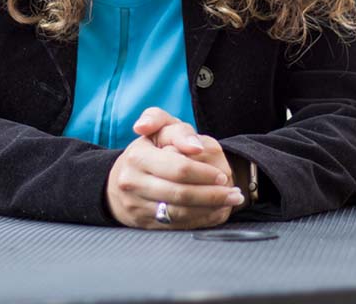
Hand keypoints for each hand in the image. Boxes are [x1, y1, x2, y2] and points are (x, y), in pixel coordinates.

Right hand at [134, 108, 251, 214]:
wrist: (120, 178)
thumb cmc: (149, 149)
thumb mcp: (162, 129)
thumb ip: (179, 132)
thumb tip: (195, 146)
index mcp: (138, 156)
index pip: (178, 168)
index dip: (204, 173)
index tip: (223, 176)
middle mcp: (133, 182)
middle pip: (180, 194)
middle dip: (213, 195)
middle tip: (235, 195)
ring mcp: (136, 205)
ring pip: (179, 213)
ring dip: (209, 210)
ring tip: (229, 203)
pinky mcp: (142, 223)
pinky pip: (176, 225)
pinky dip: (199, 220)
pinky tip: (214, 212)